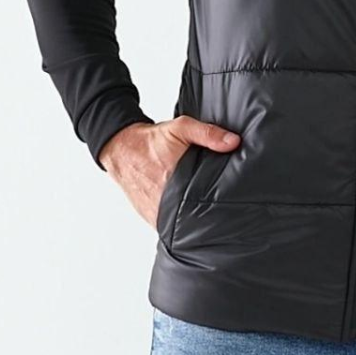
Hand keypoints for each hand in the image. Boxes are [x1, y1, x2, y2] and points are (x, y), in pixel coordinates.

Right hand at [98, 116, 240, 228]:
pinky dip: (180, 223)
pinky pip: (170, 227)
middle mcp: (164, 201)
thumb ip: (208, 134)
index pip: (204, 201)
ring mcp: (157, 213)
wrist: (122, 150)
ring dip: (195, 221)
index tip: (232, 204)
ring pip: (183, 225)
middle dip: (210, 214)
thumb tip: (233, 142)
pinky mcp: (151, 218)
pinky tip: (190, 216)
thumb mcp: (181, 128)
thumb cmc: (151, 140)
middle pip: (195, 216)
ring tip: (209, 215)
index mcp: (174, 180)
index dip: (220, 204)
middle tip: (225, 211)